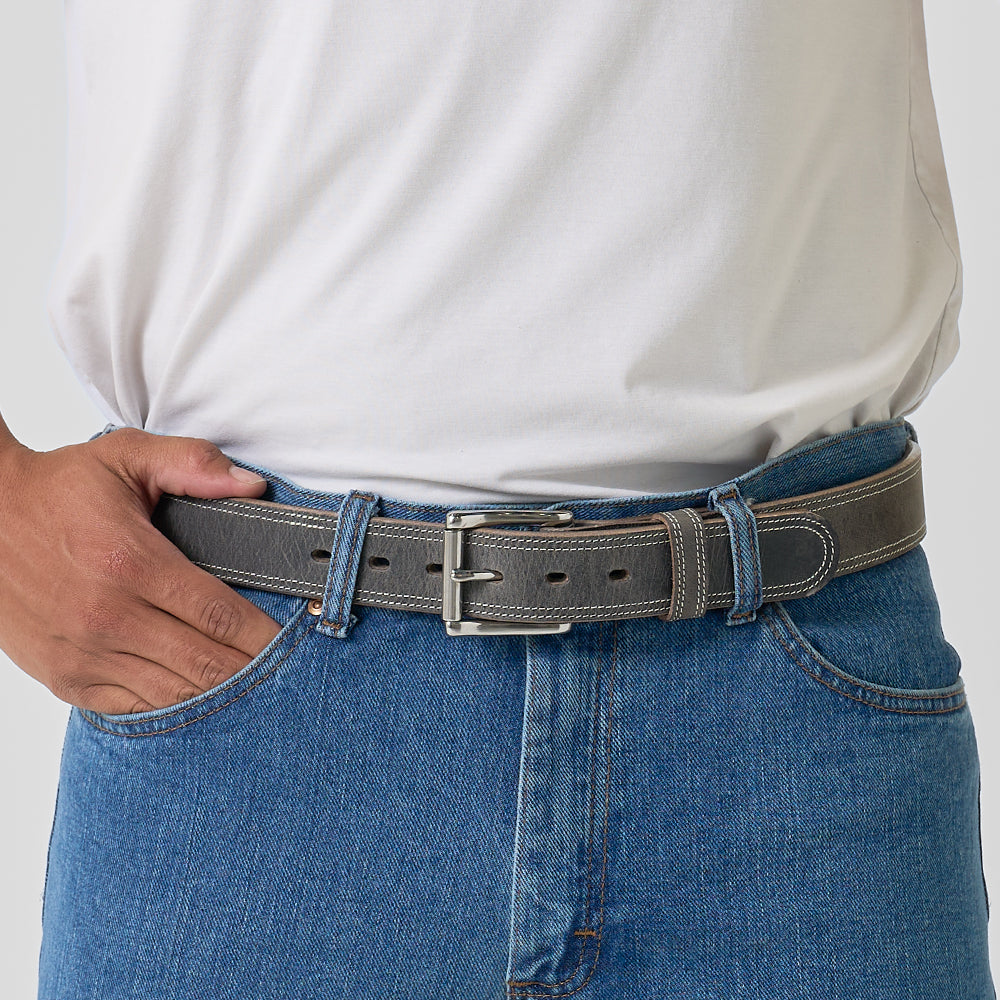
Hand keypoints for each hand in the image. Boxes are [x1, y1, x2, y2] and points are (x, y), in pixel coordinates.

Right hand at [0, 427, 282, 714]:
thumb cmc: (56, 489)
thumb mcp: (125, 457)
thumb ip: (193, 464)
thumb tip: (252, 486)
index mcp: (131, 562)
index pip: (219, 615)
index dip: (265, 637)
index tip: (296, 643)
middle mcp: (108, 615)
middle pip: (205, 663)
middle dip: (255, 673)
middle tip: (290, 677)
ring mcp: (85, 652)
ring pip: (174, 694)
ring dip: (220, 698)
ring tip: (259, 694)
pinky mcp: (67, 676)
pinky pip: (134, 707)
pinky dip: (174, 707)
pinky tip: (202, 699)